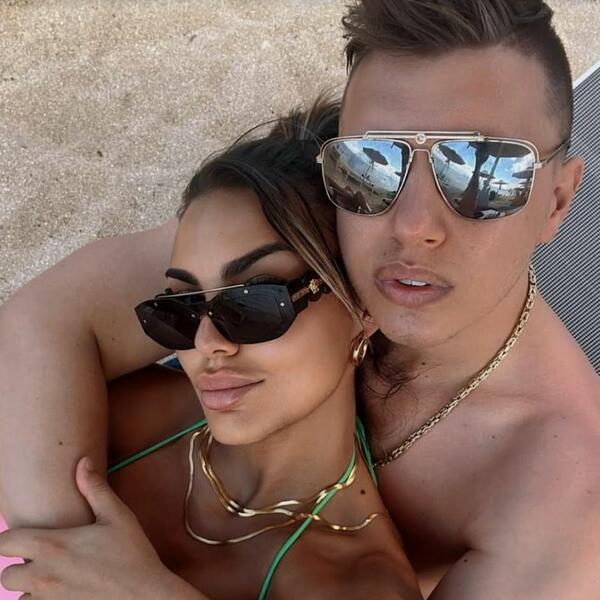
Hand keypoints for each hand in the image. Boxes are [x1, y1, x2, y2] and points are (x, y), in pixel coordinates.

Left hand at [0, 457, 204, 599]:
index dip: (11, 538)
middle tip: (41, 560)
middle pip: (5, 576)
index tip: (27, 536)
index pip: (5, 543)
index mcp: (53, 547)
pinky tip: (64, 593)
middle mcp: (43, 577)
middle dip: (18, 567)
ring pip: (19, 598)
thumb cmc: (133, 555)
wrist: (146, 596)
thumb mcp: (118, 516)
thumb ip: (95, 489)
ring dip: (30, 589)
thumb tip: (83, 461)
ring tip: (53, 579)